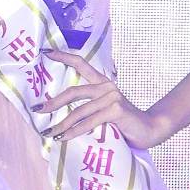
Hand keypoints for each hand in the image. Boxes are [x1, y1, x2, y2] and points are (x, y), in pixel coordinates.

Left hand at [36, 50, 169, 147]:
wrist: (152, 130)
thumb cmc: (126, 124)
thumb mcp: (105, 112)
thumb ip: (90, 109)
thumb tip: (61, 119)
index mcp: (103, 83)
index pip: (82, 64)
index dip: (63, 56)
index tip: (45, 51)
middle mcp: (106, 87)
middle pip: (73, 92)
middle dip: (53, 102)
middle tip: (37, 110)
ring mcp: (112, 97)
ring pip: (79, 111)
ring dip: (61, 124)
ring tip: (49, 133)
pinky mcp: (116, 110)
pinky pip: (89, 122)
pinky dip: (75, 132)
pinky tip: (64, 138)